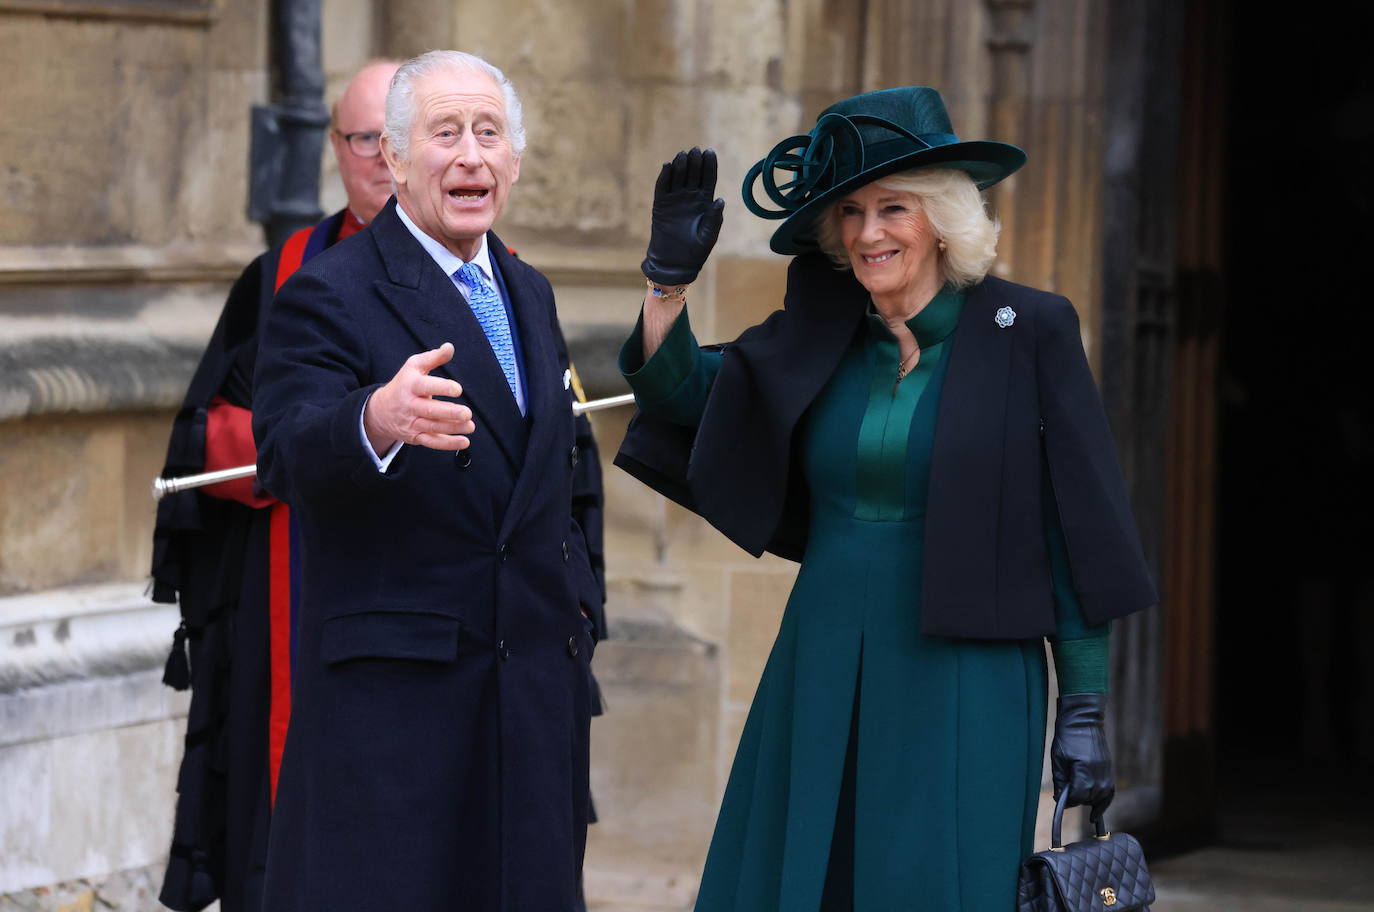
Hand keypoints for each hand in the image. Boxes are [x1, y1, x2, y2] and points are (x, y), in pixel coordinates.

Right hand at [363, 343, 475, 453]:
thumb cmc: (404, 384)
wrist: (380, 410)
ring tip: (470, 425)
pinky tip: (464, 442)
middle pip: (430, 411)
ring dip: (453, 428)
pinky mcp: (415, 436)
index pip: (425, 386)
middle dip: (449, 413)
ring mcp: (412, 422)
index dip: (442, 388)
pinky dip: (448, 444)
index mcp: (410, 385)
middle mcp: (410, 405)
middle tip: (467, 413)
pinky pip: (432, 442)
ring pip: (433, 428)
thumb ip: (433, 357)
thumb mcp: (414, 366)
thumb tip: (450, 347)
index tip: (458, 389)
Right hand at [641, 147, 724, 285]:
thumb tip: (720, 200)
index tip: (710, 152)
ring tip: (682, 155)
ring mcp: (675, 200)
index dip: (709, 165)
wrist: (675, 263)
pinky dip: (664, 177)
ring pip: (678, 177)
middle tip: (695, 151)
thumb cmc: (696, 251)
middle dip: (695, 162)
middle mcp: (690, 197)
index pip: (708, 179)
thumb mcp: (709, 235)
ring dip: (680, 165)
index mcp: (705, 202)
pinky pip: (662, 187)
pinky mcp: (661, 205)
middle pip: (693, 174)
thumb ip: (715, 218)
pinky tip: (667, 166)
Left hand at [1050, 693, 1114, 820]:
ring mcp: (1107, 772)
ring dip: (1090, 801)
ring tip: (1080, 801)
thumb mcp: (1058, 758)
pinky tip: (1098, 807)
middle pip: (1089, 798)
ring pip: (1101, 797)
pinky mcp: (1109, 769)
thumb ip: (1061, 780)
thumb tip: (1060, 799)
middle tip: (1066, 796)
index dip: (1068, 801)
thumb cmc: (1067, 736)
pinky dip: (1104, 799)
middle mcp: (1099, 775)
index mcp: (1085, 771)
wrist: (1083, 719)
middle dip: (1077, 800)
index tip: (1059, 800)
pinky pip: (1110, 791)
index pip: (1078, 797)